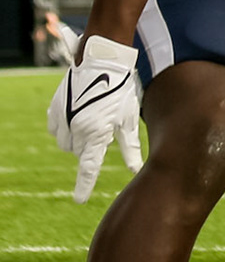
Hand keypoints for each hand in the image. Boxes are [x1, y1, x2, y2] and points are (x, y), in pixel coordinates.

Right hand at [49, 36, 142, 201]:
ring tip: (93, 118)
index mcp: (96, 134)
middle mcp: (75, 129)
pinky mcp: (54, 109)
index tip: (80, 200)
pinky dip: (65, 127)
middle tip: (103, 128)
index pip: (89, 167)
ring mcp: (62, 119)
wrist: (102, 61)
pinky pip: (56, 129)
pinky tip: (78, 113)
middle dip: (90, 147)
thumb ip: (130, 145)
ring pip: (67, 143)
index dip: (84, 185)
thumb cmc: (122, 89)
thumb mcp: (129, 117)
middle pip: (80, 153)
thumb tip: (135, 169)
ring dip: (77, 139)